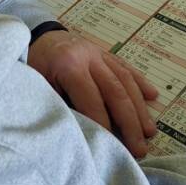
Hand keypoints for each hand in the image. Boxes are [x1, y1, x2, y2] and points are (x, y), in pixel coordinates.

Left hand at [27, 30, 158, 156]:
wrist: (34, 36)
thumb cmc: (32, 66)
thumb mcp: (37, 86)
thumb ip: (59, 106)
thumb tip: (81, 135)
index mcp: (68, 64)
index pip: (92, 99)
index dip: (104, 124)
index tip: (115, 147)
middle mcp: (88, 56)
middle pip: (115, 90)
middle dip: (130, 122)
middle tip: (141, 148)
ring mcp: (98, 52)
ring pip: (125, 80)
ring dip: (139, 107)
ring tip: (149, 131)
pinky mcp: (104, 51)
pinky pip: (125, 67)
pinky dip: (140, 82)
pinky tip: (152, 96)